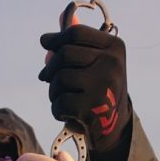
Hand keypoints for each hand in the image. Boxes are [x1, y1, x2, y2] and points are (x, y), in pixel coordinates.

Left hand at [39, 25, 130, 152]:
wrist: (114, 127)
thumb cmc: (99, 90)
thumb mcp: (95, 64)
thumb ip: (75, 46)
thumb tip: (46, 39)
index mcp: (114, 47)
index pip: (76, 33)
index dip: (56, 38)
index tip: (45, 42)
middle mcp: (111, 63)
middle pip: (65, 54)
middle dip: (50, 68)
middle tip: (46, 77)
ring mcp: (103, 85)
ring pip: (60, 79)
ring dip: (53, 91)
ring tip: (60, 98)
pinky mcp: (92, 108)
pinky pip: (60, 103)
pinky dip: (57, 110)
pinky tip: (65, 113)